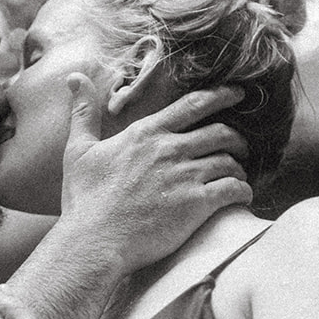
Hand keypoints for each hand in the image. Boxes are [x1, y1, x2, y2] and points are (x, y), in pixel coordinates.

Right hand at [61, 77, 252, 272]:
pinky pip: (234, 189)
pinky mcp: (196, 204)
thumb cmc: (85, 200)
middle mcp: (170, 150)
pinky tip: (242, 196)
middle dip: (237, 138)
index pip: (193, 105)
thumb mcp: (78, 150)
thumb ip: (83, 113)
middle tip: (241, 146)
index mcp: (146, 134)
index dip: (221, 95)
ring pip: (230, 161)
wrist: (95, 241)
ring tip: (238, 175)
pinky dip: (243, 191)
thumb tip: (74, 78)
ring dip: (239, 167)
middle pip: (221, 132)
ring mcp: (185, 176)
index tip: (238, 93)